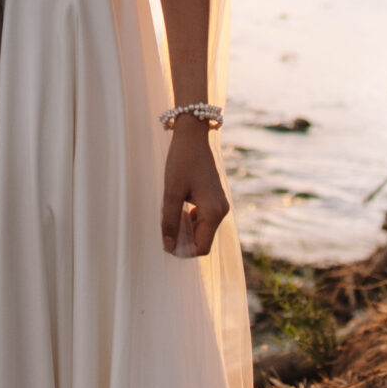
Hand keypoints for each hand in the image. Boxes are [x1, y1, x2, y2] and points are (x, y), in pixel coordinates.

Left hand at [161, 118, 229, 257]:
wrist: (193, 136)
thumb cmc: (181, 161)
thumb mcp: (172, 192)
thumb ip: (170, 221)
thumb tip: (168, 246)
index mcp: (214, 212)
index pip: (202, 247)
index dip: (184, 251)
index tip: (166, 245)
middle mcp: (221, 210)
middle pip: (203, 239)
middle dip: (184, 240)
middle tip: (164, 229)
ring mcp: (220, 204)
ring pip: (203, 229)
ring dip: (186, 229)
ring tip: (169, 217)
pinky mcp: (215, 197)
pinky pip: (204, 218)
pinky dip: (190, 219)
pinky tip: (176, 209)